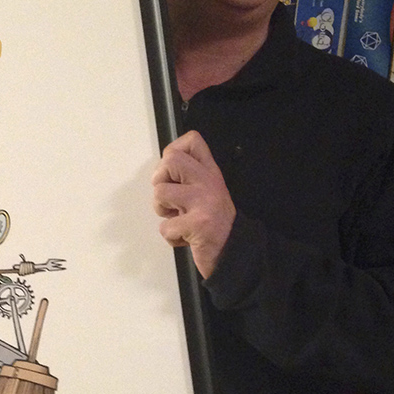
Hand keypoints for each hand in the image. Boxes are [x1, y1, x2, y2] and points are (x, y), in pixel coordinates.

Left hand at [151, 131, 235, 277]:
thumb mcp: (208, 192)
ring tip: (179, 218)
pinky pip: (165, 227)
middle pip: (171, 159)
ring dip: (162, 211)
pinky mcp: (198, 224)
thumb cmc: (214, 224)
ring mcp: (204, 202)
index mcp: (210, 172)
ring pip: (160, 193)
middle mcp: (208, 182)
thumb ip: (190, 177)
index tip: (174, 174)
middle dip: (160, 179)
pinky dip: (170, 236)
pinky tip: (186, 237)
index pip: (192, 141)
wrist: (233, 252)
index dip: (174, 152)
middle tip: (170, 198)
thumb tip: (161, 169)